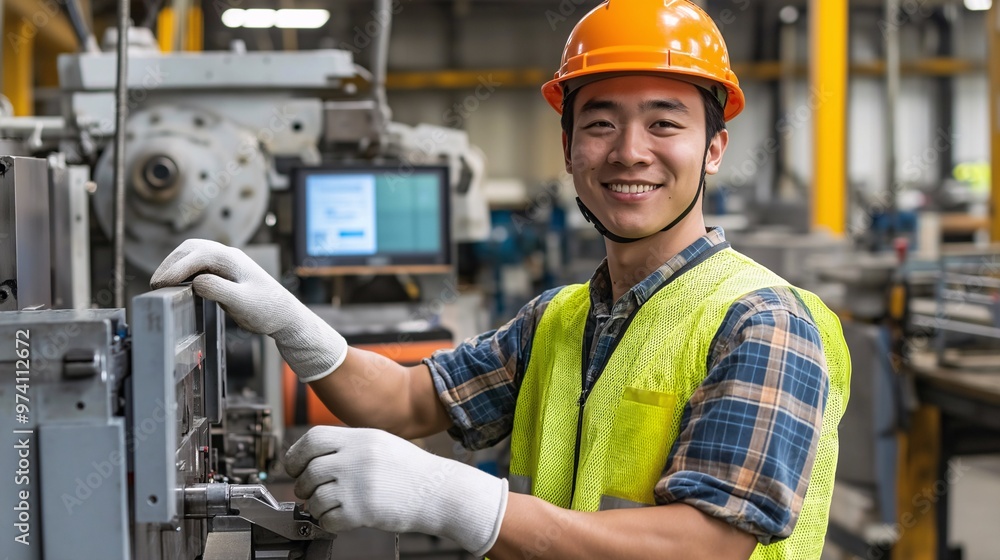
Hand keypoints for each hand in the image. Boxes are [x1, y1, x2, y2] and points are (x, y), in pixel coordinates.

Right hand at [150, 239, 346, 381]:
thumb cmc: (269, 310)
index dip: (176, 267)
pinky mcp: (222, 275)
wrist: (285, 317)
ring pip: (192, 257)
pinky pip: (197, 267)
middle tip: (155, 286)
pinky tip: (176, 287)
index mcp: (232, 259)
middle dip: (170, 264)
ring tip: (160, 287)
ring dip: (174, 267)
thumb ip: (219, 290)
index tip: (160, 284)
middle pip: (190, 250)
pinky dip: (183, 274)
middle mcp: (227, 257)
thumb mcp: (243, 303)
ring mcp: (224, 264)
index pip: (197, 254)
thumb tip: (195, 282)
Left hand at [285, 426, 507, 556]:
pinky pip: (328, 519)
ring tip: (328, 507)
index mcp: (361, 438)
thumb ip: (351, 446)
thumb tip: (314, 457)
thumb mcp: (382, 444)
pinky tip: (340, 519)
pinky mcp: (361, 510)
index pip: (313, 439)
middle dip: (304, 485)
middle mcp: (357, 458)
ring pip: (315, 497)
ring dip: (316, 506)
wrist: (439, 493)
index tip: (294, 466)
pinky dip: (328, 522)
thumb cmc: (412, 472)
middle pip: (309, 470)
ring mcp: (358, 484)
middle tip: (310, 491)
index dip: (296, 454)